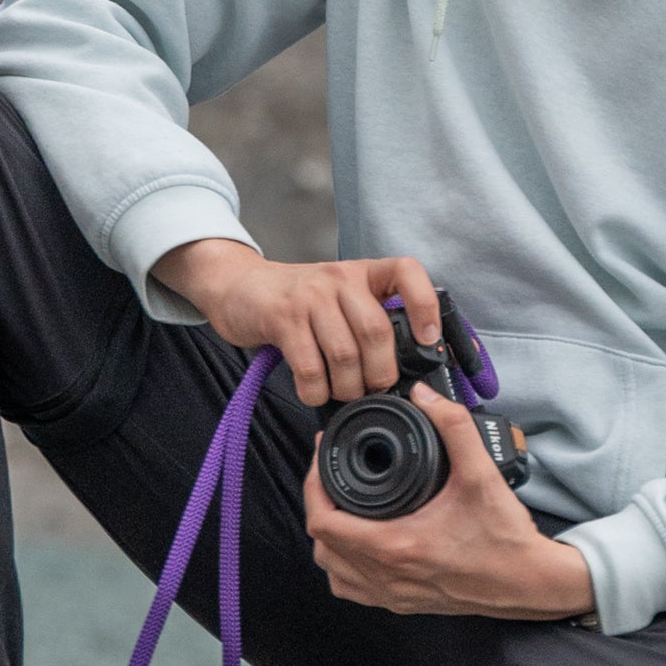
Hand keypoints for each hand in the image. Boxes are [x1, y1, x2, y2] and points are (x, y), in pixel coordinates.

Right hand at [151, 238, 443, 407]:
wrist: (238, 286)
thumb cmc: (297, 303)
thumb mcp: (338, 299)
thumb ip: (368, 320)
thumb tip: (408, 367)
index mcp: (362, 273)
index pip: (407, 271)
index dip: (425, 305)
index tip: (427, 340)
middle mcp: (339, 278)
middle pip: (376, 331)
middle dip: (380, 374)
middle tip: (372, 389)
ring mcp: (309, 296)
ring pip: (345, 354)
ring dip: (348, 388)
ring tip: (342, 393)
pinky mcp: (282, 317)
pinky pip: (310, 367)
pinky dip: (316, 392)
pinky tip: (314, 391)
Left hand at [303, 386, 596, 620]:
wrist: (530, 584)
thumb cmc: (506, 540)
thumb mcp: (482, 475)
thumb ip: (454, 427)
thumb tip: (424, 396)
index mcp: (396, 547)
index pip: (323, 520)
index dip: (313, 484)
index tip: (324, 457)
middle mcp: (387, 576)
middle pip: (321, 543)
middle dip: (319, 503)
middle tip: (331, 474)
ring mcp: (393, 595)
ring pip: (333, 570)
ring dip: (329, 537)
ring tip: (341, 505)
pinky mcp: (404, 604)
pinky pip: (353, 590)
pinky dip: (344, 567)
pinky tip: (358, 543)